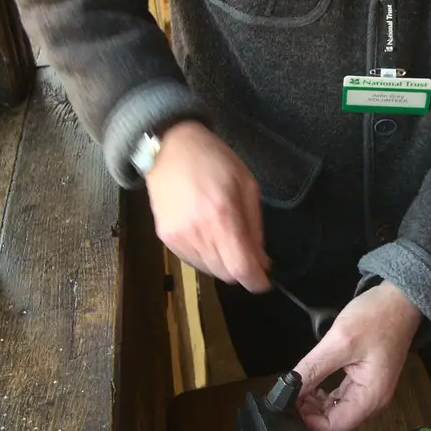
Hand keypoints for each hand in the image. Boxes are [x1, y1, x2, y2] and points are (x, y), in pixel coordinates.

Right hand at [145, 121, 269, 291]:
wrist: (169, 149)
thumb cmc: (214, 161)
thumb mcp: (247, 185)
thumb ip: (255, 227)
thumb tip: (262, 262)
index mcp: (222, 216)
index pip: (240, 268)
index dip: (256, 281)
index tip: (265, 282)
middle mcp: (197, 233)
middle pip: (225, 273)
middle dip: (242, 269)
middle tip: (250, 252)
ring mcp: (178, 238)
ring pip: (209, 270)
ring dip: (224, 264)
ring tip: (227, 239)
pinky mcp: (165, 239)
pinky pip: (192, 261)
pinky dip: (206, 257)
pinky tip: (209, 237)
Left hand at [296, 282, 421, 430]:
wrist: (400, 300)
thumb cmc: (374, 319)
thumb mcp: (339, 342)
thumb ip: (312, 369)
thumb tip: (286, 390)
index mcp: (370, 398)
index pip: (333, 428)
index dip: (308, 421)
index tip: (288, 403)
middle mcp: (373, 402)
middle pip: (335, 423)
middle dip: (310, 414)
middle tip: (289, 395)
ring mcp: (371, 393)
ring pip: (337, 412)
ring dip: (316, 405)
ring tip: (297, 389)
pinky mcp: (366, 382)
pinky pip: (343, 399)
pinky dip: (325, 396)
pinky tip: (311, 385)